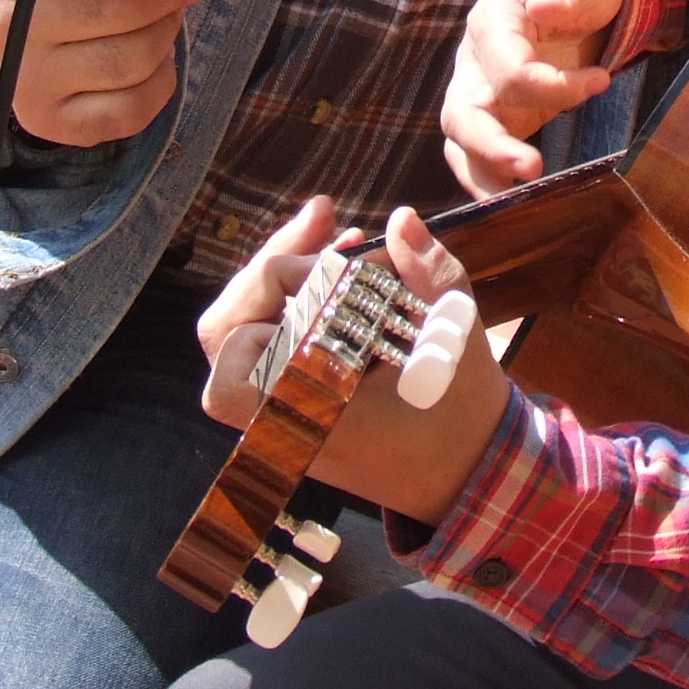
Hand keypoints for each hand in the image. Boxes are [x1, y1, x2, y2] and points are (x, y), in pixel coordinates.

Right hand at [0, 0, 224, 144]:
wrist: (20, 21)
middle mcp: (1, 22)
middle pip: (119, 7)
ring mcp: (23, 76)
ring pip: (132, 57)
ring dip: (167, 32)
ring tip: (162, 14)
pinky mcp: (47, 119)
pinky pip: (132, 107)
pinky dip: (159, 81)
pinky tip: (149, 58)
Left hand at [202, 204, 509, 526]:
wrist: (463, 471)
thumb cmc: (459, 414)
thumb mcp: (456, 340)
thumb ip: (429, 276)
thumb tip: (402, 221)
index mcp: (306, 414)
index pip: (238, 346)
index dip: (278, 295)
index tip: (343, 277)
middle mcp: (277, 417)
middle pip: (224, 329)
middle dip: (273, 264)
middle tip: (327, 218)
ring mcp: (277, 408)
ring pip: (240, 328)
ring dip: (282, 274)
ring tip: (338, 231)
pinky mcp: (290, 395)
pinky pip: (267, 338)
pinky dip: (294, 296)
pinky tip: (342, 258)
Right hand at [440, 0, 626, 197]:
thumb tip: (545, 7)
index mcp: (494, 19)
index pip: (509, 67)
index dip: (553, 84)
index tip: (603, 82)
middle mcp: (477, 61)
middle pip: (463, 112)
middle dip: (493, 146)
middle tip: (534, 169)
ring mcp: (483, 91)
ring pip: (462, 140)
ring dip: (484, 173)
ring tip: (512, 203)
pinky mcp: (501, 115)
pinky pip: (480, 153)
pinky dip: (490, 178)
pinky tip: (512, 204)